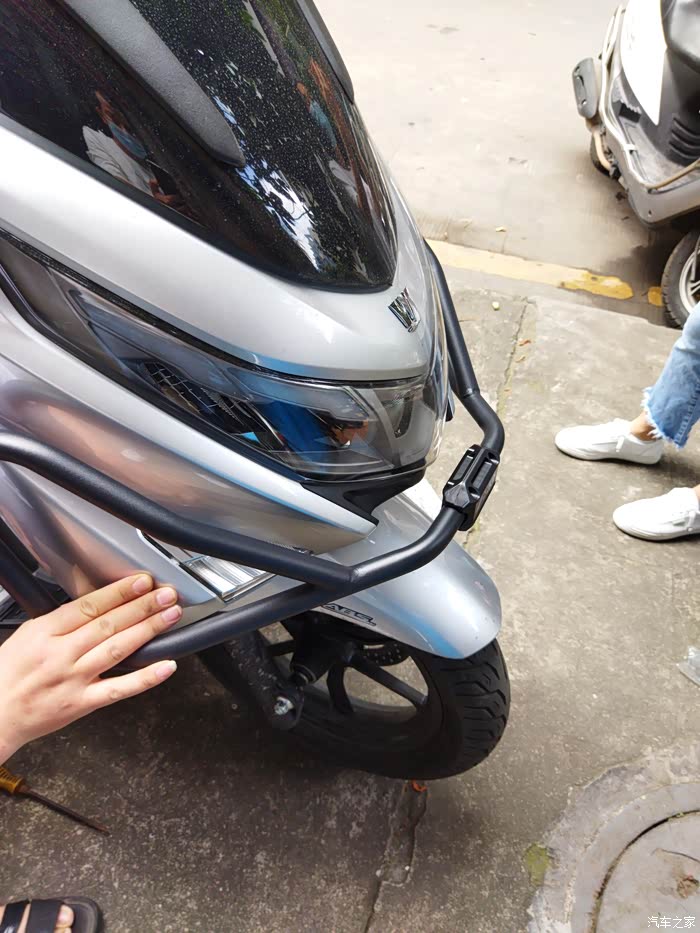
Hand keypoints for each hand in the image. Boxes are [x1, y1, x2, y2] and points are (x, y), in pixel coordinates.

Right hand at [0, 574, 180, 762]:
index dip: (119, 592)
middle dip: (142, 606)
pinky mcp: (82, 703)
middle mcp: (61, 654)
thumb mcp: (27, 634)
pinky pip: (119, 689)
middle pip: (108, 624)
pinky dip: (146, 678)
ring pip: (117, 650)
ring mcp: (74, 679)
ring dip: (148, 630)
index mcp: (44, 632)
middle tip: (166, 594)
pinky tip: (166, 665)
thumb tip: (98, 602)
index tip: (142, 581)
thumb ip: (61, 620)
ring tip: (170, 616)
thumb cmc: (8, 674)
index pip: (89, 606)